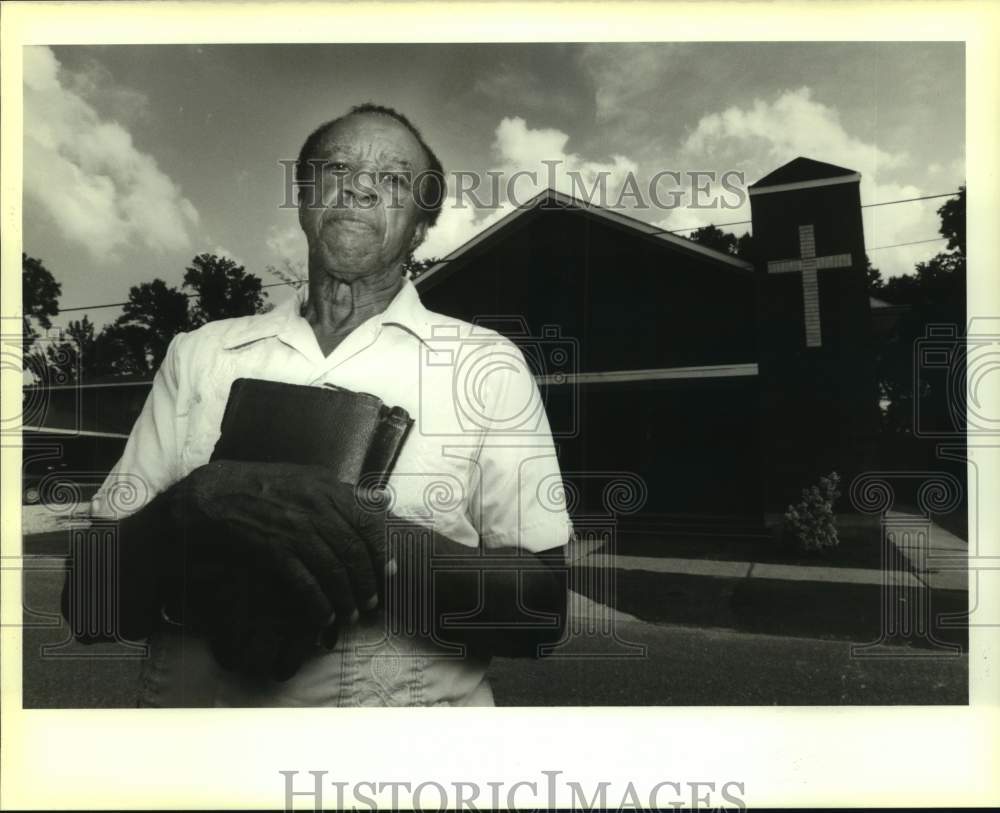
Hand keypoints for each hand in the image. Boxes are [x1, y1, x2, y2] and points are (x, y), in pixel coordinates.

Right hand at [169, 460, 390, 628]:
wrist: (213, 496)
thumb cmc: (263, 487)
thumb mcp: (307, 477)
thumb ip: (342, 491)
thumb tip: (380, 499)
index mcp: (327, 487)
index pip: (368, 521)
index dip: (383, 550)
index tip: (391, 572)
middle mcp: (316, 507)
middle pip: (354, 550)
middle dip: (367, 581)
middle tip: (372, 602)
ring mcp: (295, 528)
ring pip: (334, 570)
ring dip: (346, 598)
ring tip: (351, 615)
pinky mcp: (274, 549)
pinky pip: (306, 583)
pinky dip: (319, 604)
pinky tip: (324, 618)